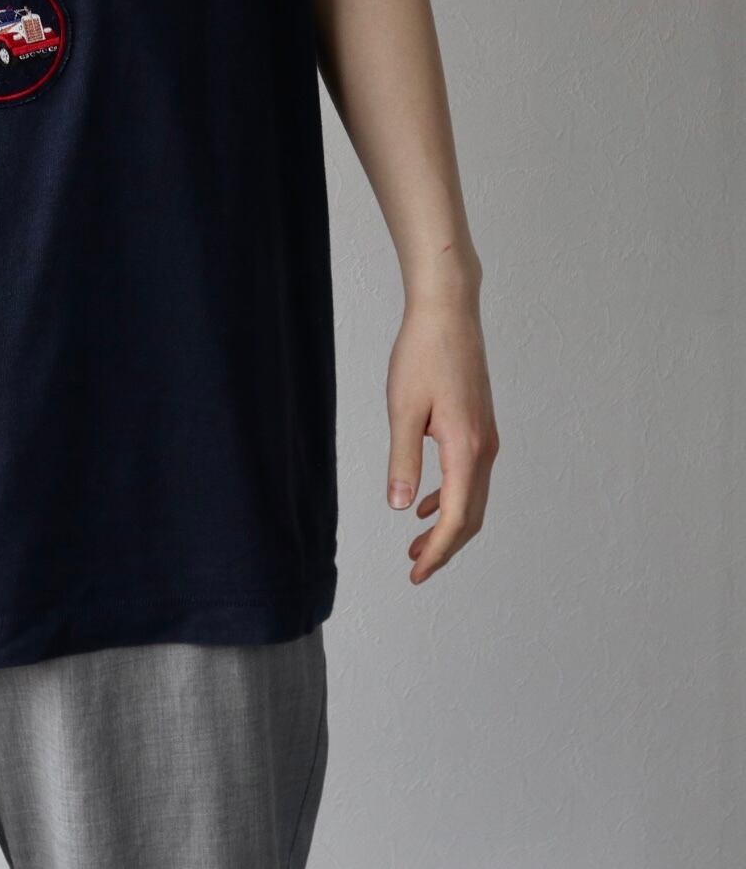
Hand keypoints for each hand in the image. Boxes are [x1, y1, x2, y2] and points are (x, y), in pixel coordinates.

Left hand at [386, 294, 498, 583]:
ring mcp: (486, 437)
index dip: (438, 551)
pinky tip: (427, 501)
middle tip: (415, 567)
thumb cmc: (423, 354)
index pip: (457, 517)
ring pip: (473, 497)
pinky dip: (452, 496)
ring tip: (417, 543)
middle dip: (445, 546)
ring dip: (449, 523)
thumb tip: (402, 507)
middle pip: (471, 515)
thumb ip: (403, 459)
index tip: (416, 574)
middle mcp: (485, 448)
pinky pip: (470, 475)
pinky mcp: (480, 425)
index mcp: (466, 448)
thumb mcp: (403, 408)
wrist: (448, 313)